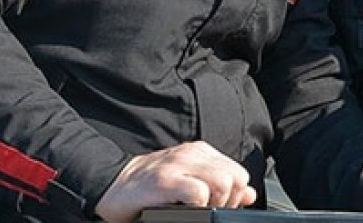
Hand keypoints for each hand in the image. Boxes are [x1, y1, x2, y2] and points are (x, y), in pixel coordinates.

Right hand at [95, 141, 255, 222]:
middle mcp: (193, 154)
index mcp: (202, 152)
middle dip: (230, 199)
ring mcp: (179, 165)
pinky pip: (199, 192)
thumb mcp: (190, 182)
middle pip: (236, 176)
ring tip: (199, 209)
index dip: (235, 194)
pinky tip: (185, 208)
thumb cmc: (151, 187)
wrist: (113, 186)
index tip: (220, 206)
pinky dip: (198, 205)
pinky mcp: (166, 180)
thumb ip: (220, 186)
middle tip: (211, 209)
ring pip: (224, 181)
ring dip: (217, 202)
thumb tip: (250, 195)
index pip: (238, 172)